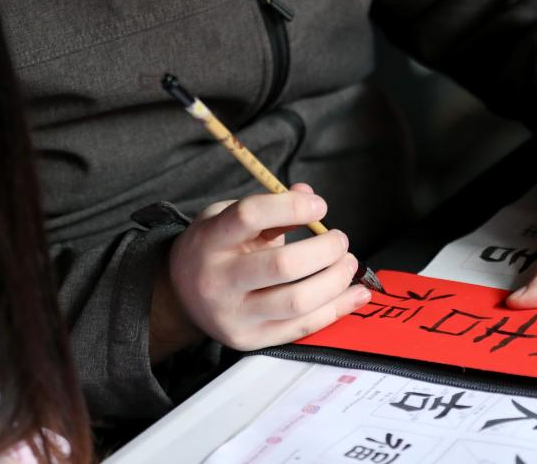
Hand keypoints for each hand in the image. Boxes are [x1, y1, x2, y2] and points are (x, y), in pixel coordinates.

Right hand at [151, 184, 370, 361]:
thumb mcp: (228, 216)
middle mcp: (218, 281)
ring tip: (348, 264)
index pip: (251, 216)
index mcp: (211, 239)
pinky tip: (356, 294)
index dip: (292, 207)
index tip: (320, 206)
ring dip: (335, 281)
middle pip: (282, 266)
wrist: (180, 295)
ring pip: (297, 302)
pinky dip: (336, 310)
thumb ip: (269, 205)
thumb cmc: (214, 247)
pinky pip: (301, 328)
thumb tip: (309, 195)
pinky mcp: (251, 341)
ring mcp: (234, 316)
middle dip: (324, 250)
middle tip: (340, 240)